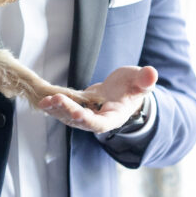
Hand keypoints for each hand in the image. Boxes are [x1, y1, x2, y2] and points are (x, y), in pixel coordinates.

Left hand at [38, 65, 157, 134]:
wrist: (124, 92)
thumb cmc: (133, 87)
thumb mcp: (140, 81)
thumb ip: (145, 80)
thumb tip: (151, 73)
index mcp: (114, 117)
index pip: (99, 123)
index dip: (87, 119)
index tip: (76, 113)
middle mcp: (98, 121)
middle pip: (80, 121)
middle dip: (66, 111)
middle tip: (55, 100)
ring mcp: (86, 117)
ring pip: (68, 118)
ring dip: (56, 110)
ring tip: (45, 101)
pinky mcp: (77, 109)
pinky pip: (63, 111)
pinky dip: (53, 106)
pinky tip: (43, 100)